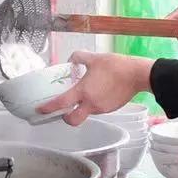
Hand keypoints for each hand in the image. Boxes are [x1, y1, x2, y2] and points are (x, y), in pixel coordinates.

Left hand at [36, 51, 153, 126]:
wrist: (138, 75)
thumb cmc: (117, 66)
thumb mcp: (95, 58)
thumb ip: (79, 57)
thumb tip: (71, 59)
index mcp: (83, 91)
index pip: (61, 103)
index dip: (48, 108)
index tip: (40, 110)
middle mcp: (90, 104)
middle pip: (72, 120)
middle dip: (65, 118)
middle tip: (63, 110)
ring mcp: (101, 109)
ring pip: (85, 114)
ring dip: (81, 108)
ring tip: (85, 93)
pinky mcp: (110, 109)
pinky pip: (96, 110)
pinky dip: (93, 104)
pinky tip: (98, 93)